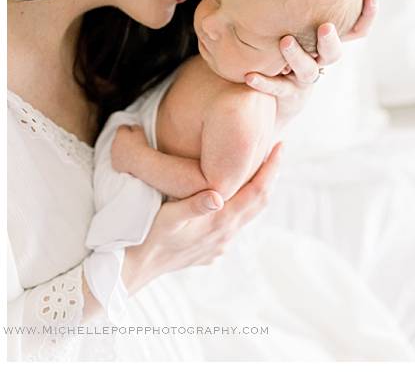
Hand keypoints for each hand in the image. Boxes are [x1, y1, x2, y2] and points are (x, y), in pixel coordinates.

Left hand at [111, 125, 145, 173]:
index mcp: (120, 133)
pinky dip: (121, 160)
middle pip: (118, 139)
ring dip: (121, 150)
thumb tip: (132, 127)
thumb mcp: (140, 131)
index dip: (128, 129)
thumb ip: (135, 127)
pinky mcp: (114, 164)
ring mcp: (113, 154)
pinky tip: (129, 161)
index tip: (133, 132)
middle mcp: (114, 143)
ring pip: (116, 150)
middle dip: (123, 140)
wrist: (141, 161)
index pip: (122, 128)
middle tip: (133, 144)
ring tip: (131, 153)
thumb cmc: (142, 145)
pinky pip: (117, 160)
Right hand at [122, 142, 281, 294]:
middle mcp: (226, 234)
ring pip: (247, 214)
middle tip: (275, 151)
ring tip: (255, 170)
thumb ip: (193, 206)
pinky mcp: (211, 250)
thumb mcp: (167, 218)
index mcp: (220, 221)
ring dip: (254, 191)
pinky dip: (239, 207)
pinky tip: (228, 198)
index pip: (256, 191)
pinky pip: (233, 226)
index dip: (271, 169)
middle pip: (258, 202)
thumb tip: (217, 194)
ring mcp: (220, 244)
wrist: (135, 267)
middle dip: (269, 176)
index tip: (279, 147)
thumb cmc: (147, 237)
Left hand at [244, 0, 377, 124]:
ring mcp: (303, 80)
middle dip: (330, 39)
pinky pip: (276, 88)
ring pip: (307, 70)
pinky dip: (264, 82)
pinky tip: (250, 75)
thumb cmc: (284, 53)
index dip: (367, 14)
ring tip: (285, 41)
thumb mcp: (291, 25)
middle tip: (325, 25)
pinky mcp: (286, 95)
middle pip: (333, 53)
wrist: (277, 97)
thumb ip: (291, 1)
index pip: (355, 30)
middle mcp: (319, 62)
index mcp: (325, 44)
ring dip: (297, 56)